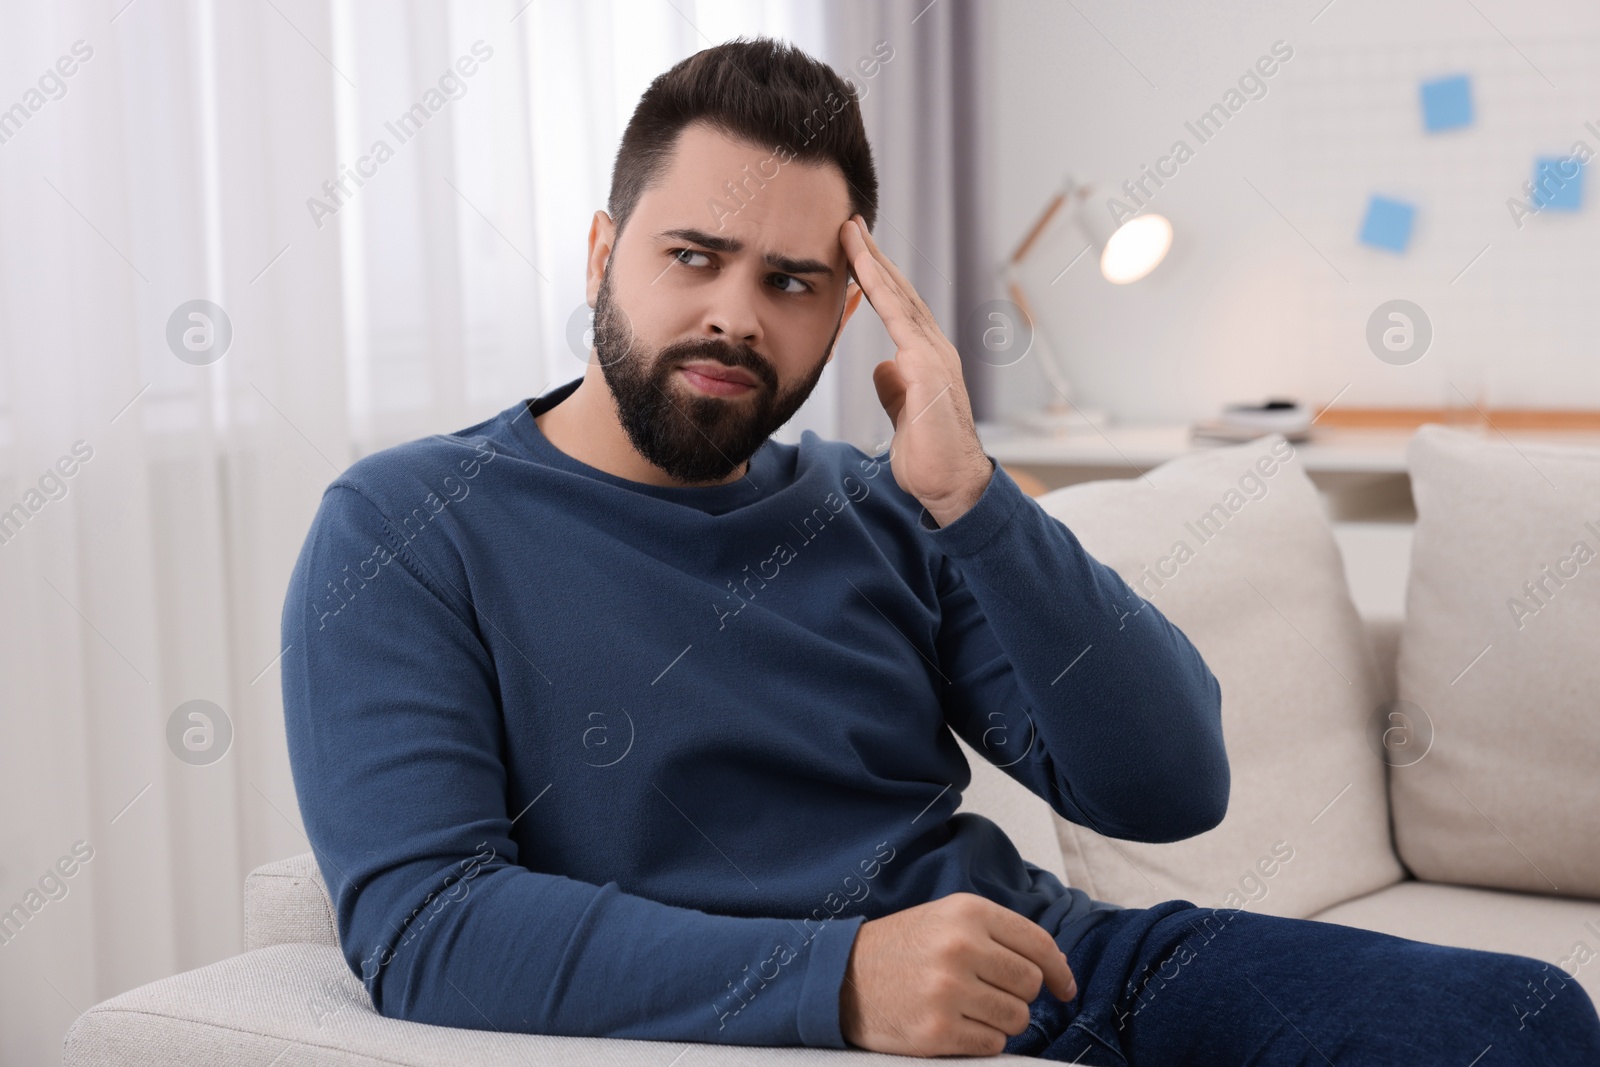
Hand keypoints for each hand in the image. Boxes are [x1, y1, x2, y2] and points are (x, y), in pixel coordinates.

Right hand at [838, 891, 1076, 1057]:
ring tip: (970, 1009)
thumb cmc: (903, 949)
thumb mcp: (946, 919)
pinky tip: (956, 1026)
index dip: (1058, 969)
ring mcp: (948, 991)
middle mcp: (960, 947)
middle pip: (1030, 984)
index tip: (1064, 986)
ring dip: (1002, 1020)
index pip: (1038, 944)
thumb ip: (1000, 935)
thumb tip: (1058, 968)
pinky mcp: (937, 1031)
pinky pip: (993, 1044)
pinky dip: (982, 1040)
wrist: (841, 978)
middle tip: (991, 994)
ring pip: (1017, 1018)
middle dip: (1020, 995)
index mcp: (966, 912)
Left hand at [841, 215, 993, 527]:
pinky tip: (862, 266)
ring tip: (851, 230)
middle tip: (850, 222)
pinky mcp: (927, 367)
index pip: (897, 309)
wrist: (951, 486)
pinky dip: (879, 288)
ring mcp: (933, 355)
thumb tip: (882, 369)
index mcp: (925, 358)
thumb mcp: (903, 414)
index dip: (876, 278)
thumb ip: (894, 388)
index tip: (854, 250)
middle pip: (899, 292)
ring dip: (874, 260)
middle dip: (874, 256)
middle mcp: (933, 349)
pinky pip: (898, 318)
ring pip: (899, 296)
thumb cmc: (930, 456)